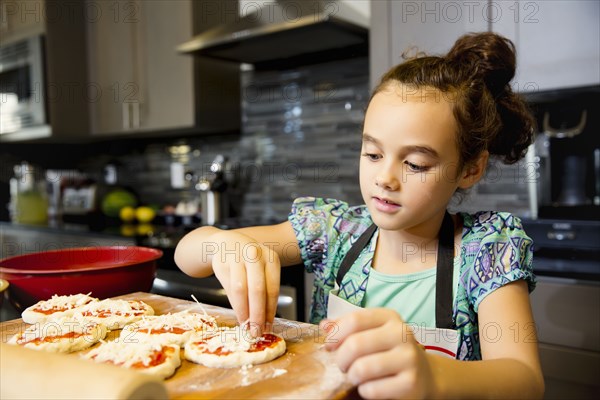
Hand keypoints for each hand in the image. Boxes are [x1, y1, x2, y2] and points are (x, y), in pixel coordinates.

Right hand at [209, 230, 280, 334]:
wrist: (225, 242)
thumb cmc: (248, 261)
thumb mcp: (261, 270)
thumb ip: (263, 292)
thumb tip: (266, 322)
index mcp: (270, 257)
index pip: (272, 288)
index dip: (270, 310)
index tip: (269, 326)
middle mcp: (254, 255)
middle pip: (258, 290)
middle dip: (257, 314)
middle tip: (257, 331)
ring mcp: (237, 257)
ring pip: (241, 290)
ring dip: (243, 311)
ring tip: (246, 326)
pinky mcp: (222, 262)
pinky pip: (228, 288)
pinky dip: (234, 304)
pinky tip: (238, 314)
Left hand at [321, 308, 435, 398]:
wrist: (425, 375)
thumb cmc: (391, 351)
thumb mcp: (372, 332)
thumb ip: (348, 327)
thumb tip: (324, 326)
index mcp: (390, 317)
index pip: (354, 320)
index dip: (335, 335)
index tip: (330, 346)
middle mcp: (402, 334)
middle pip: (355, 345)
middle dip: (341, 359)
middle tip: (343, 365)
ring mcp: (409, 359)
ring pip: (362, 368)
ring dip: (352, 376)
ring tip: (356, 376)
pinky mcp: (410, 384)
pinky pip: (371, 389)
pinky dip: (364, 390)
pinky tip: (371, 386)